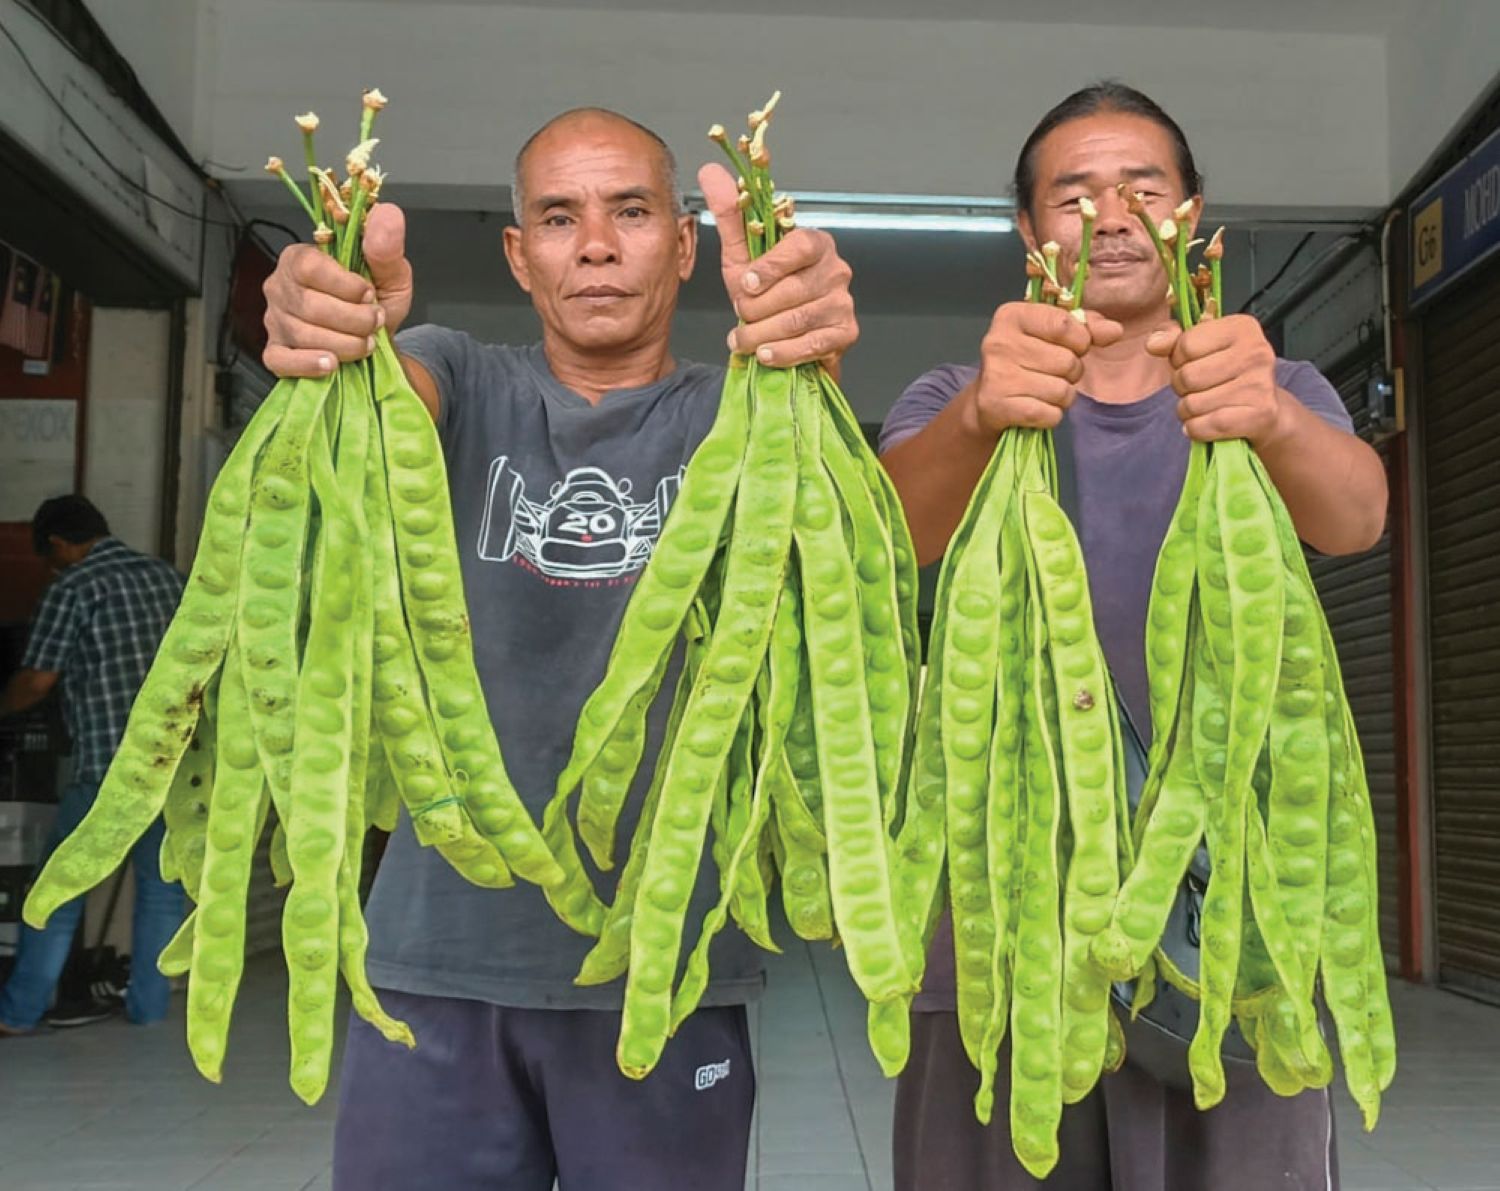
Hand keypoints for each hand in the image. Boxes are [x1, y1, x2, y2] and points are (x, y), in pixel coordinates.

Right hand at [261, 203, 414, 377]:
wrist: (376, 342)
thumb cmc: (375, 303)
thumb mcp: (390, 273)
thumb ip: (386, 246)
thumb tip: (387, 213)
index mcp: (300, 258)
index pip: (310, 267)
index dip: (346, 286)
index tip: (370, 294)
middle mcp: (280, 286)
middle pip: (308, 305)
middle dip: (353, 320)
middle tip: (375, 322)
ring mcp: (274, 320)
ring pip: (302, 335)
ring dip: (344, 344)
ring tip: (366, 343)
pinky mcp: (276, 351)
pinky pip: (281, 361)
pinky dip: (308, 364)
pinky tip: (331, 364)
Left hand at [698, 163, 857, 368]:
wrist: (782, 337)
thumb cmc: (764, 294)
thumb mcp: (742, 255)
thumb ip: (729, 216)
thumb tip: (710, 172)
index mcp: (815, 243)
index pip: (799, 246)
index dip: (770, 267)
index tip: (746, 284)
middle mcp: (836, 269)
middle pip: (793, 290)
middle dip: (756, 309)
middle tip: (740, 316)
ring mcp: (843, 302)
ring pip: (797, 320)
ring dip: (761, 335)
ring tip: (743, 340)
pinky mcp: (846, 333)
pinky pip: (811, 345)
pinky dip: (781, 354)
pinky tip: (765, 354)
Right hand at [968, 302, 1121, 433]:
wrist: (989, 402)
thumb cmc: (1027, 361)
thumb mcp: (1054, 335)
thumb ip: (1087, 327)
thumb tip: (1115, 331)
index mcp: (1012, 315)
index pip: (1065, 325)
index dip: (1080, 340)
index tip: (1071, 347)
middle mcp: (999, 342)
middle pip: (1067, 361)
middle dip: (1070, 372)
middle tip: (1051, 374)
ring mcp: (997, 376)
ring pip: (1061, 390)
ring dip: (1062, 397)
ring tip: (1042, 392)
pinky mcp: (997, 407)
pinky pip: (1050, 414)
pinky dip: (1051, 416)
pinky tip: (1035, 409)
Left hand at [1146, 314, 1286, 445]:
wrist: (1264, 410)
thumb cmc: (1227, 374)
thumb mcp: (1201, 346)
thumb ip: (1172, 338)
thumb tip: (1154, 343)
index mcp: (1241, 327)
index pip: (1186, 344)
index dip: (1179, 359)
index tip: (1194, 363)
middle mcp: (1256, 352)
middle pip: (1187, 376)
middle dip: (1182, 387)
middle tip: (1198, 389)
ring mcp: (1260, 384)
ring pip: (1193, 404)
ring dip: (1189, 411)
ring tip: (1205, 406)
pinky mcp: (1260, 415)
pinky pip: (1204, 426)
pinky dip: (1197, 429)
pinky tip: (1207, 423)